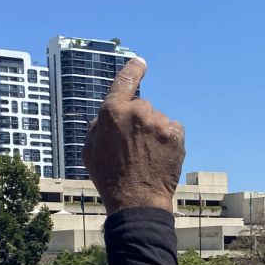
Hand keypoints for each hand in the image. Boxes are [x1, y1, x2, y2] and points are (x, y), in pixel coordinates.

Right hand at [83, 58, 184, 213]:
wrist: (137, 200)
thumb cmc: (109, 177)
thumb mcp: (89, 150)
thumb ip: (98, 126)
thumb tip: (106, 116)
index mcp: (112, 112)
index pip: (125, 80)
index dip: (133, 69)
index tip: (140, 63)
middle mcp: (137, 112)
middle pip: (141, 106)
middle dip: (138, 120)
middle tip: (133, 145)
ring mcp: (158, 122)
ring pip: (157, 119)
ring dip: (153, 132)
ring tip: (146, 156)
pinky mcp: (176, 134)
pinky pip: (172, 128)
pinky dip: (168, 139)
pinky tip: (160, 155)